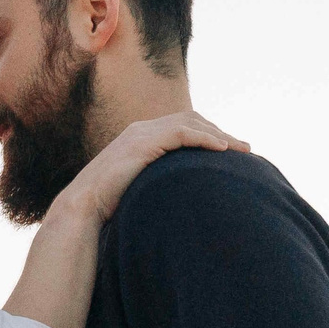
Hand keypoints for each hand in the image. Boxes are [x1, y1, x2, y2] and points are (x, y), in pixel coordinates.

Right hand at [56, 111, 245, 223]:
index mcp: (140, 137)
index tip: (230, 150)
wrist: (83, 207)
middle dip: (219, 131)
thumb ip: (157, 183)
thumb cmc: (109, 206)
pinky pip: (182, 134)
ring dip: (219, 134)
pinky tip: (222, 149)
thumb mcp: (139, 189)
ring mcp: (141, 134)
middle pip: (191, 119)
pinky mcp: (143, 143)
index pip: (182, 126)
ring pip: (190, 123)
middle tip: (245, 148)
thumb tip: (178, 199)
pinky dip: (204, 138)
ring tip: (241, 149)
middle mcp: (141, 130)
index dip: (209, 134)